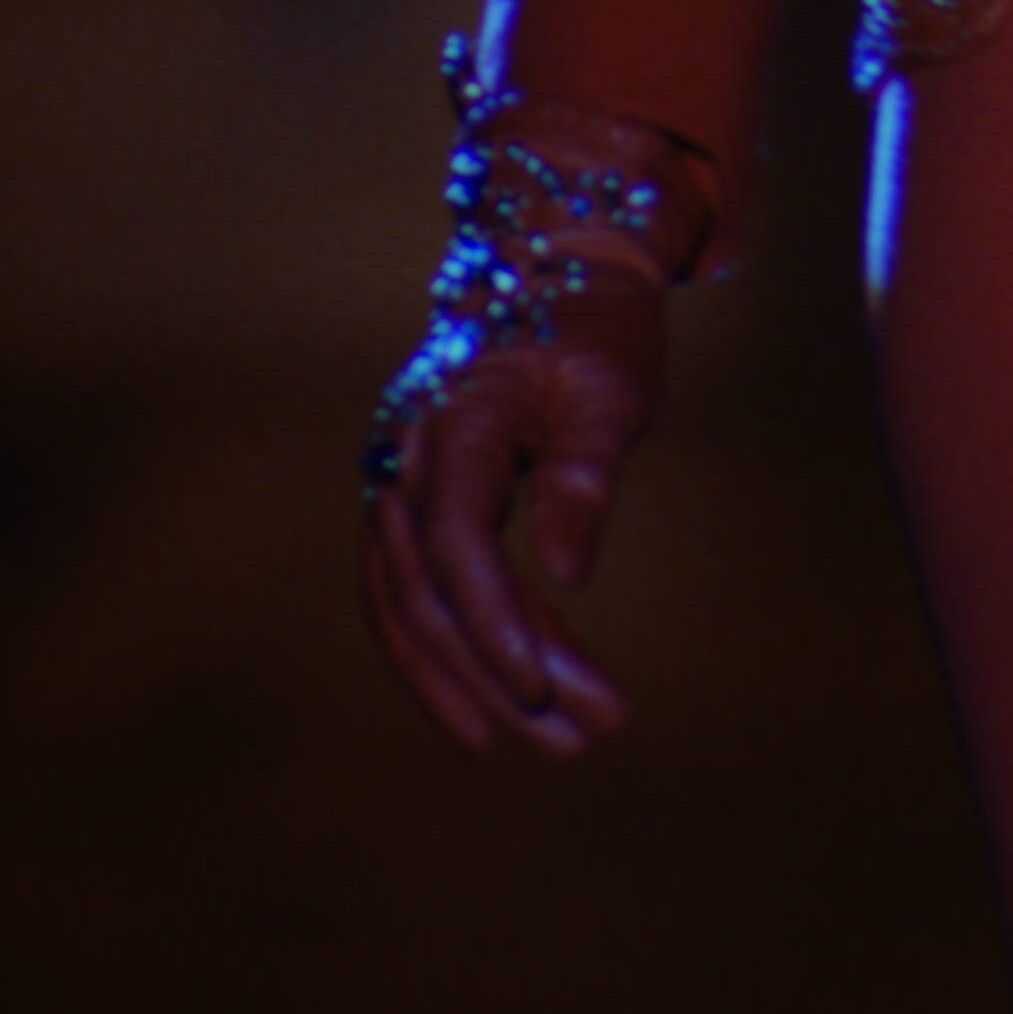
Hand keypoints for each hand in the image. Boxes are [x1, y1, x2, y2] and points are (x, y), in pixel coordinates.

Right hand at [357, 44, 717, 755]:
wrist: (554, 268)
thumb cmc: (594, 327)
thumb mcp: (611, 389)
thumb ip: (584, 475)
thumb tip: (568, 574)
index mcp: (457, 419)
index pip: (456, 541)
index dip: (492, 621)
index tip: (543, 688)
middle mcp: (408, 455)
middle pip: (430, 589)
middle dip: (498, 672)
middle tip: (583, 736)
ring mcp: (401, 481)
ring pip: (410, 605)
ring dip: (473, 681)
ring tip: (561, 744)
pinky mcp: (414, 506)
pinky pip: (412, 595)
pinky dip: (448, 654)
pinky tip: (500, 709)